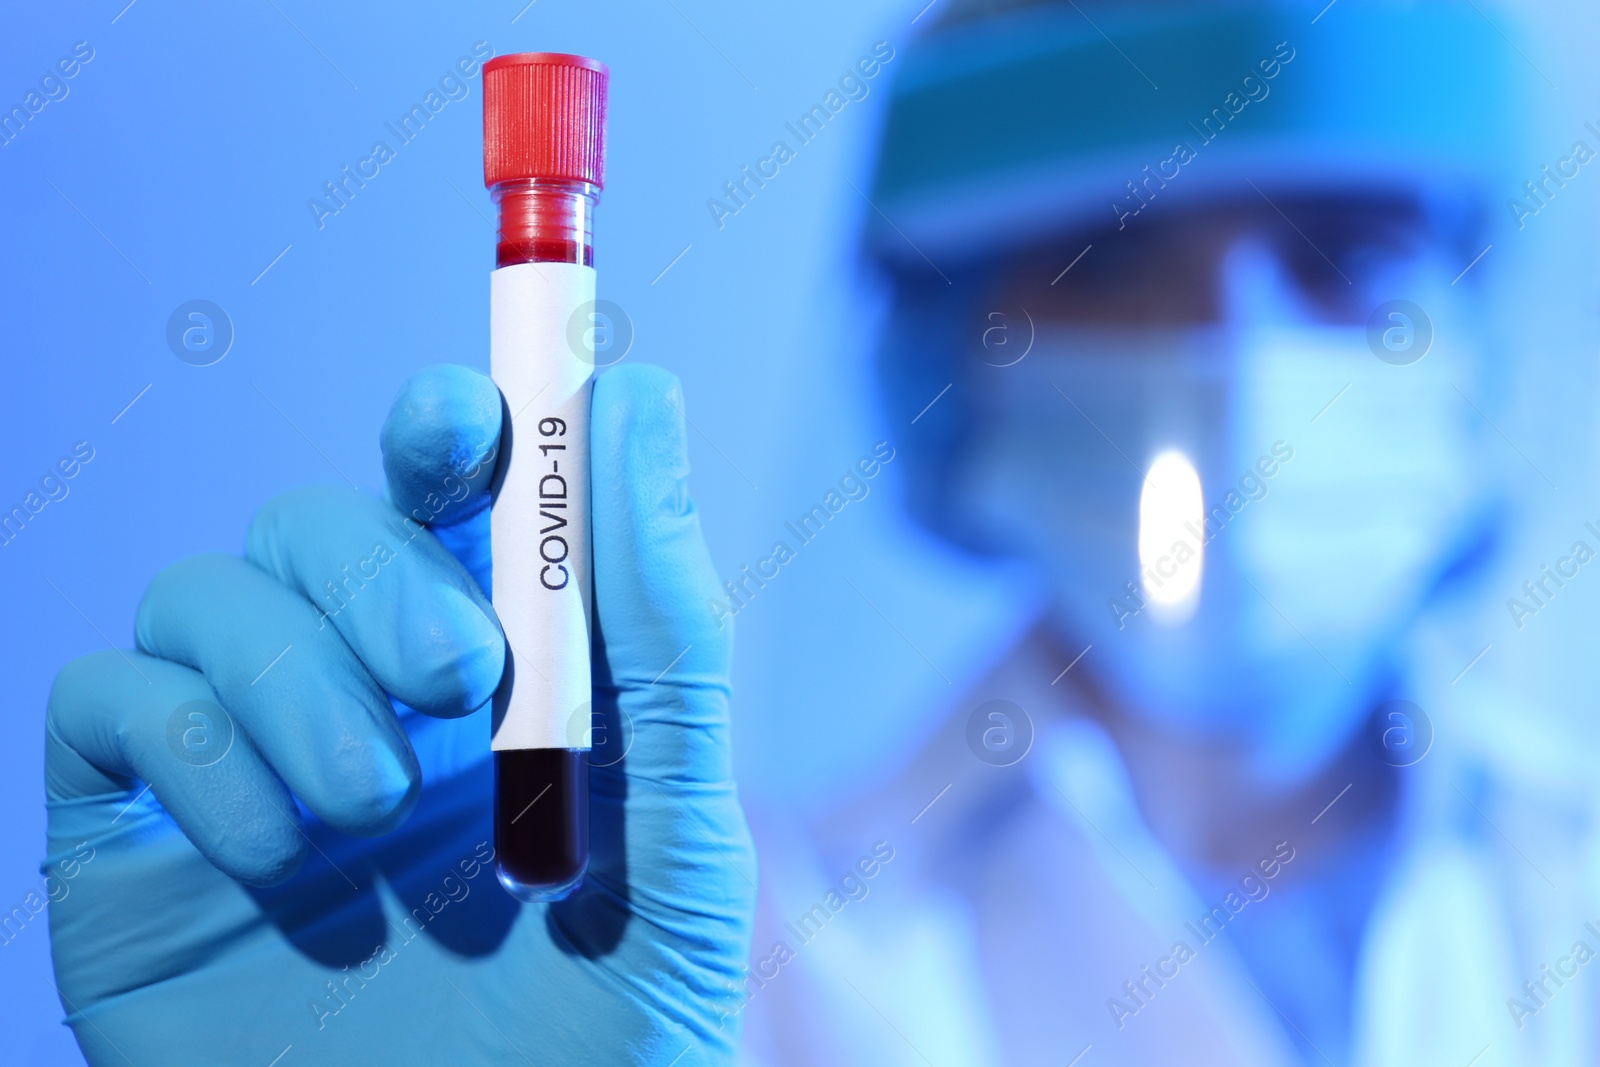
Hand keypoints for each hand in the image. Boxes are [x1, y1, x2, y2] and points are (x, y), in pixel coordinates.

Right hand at [44, 364, 754, 1064]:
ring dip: (295, 678)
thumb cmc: (616, 1015)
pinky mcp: (131, 842)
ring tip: (375, 811)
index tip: (468, 421)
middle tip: (463, 678)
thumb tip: (640, 391)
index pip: (441, 487)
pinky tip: (277, 854)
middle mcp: (356, 693)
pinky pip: (107, 700)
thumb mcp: (675, 810)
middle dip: (383, 571)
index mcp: (489, 669)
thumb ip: (663, 615)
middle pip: (313, 519)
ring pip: (205, 592)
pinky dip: (192, 748)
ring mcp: (240, 761)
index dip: (445, 420)